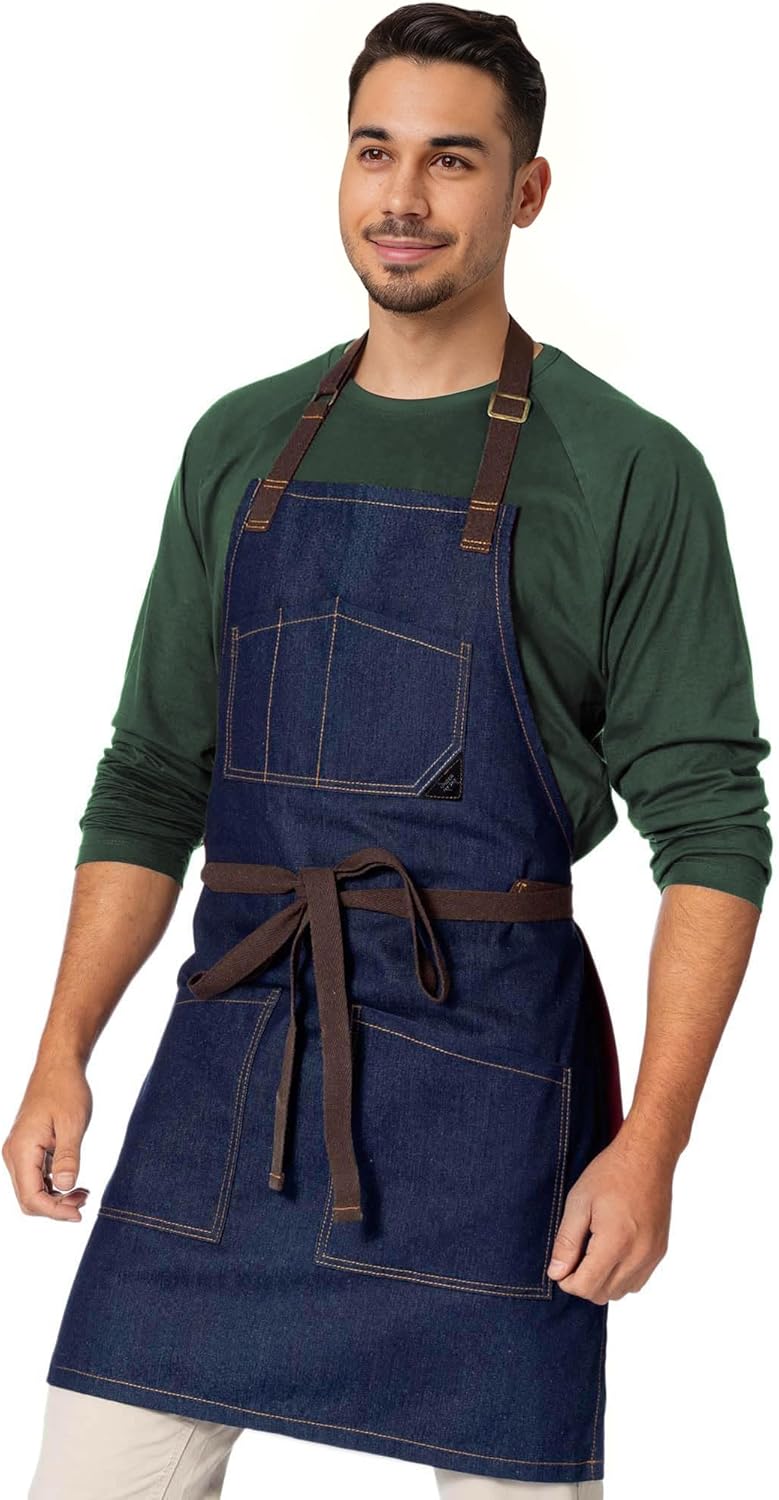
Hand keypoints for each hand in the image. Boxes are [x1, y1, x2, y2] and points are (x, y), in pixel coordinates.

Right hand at [2, 1060, 92, 1220]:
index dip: (54, 1212)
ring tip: (83, 1194)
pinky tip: (74, 1183)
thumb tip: (64, 1187)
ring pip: (31, 1190)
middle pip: (28, 1199)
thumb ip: (68, 1157)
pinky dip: (52, 1186)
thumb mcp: (72, 1124)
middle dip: (55, 1208)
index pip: (31, 1197)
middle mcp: (14, 1154)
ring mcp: (19, 1151)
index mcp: (22, 1150)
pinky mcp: (27, 1148)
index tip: (79, 1214)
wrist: (58, 1066)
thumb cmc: (66, 1090)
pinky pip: (35, 1177)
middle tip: (84, 1203)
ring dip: (55, 1199)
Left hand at [546, 1129, 672, 1302]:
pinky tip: (612, 1250)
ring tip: (593, 1249)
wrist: (648, 1156)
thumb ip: (567, 1242)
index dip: (566, 1280)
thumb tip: (556, 1273)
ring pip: (621, 1292)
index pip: (586, 1287)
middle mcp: (639, 1255)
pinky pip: (637, 1281)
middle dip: (583, 1281)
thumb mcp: (578, 1202)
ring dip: (602, 1281)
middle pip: (602, 1294)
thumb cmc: (611, 1174)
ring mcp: (652, 1256)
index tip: (561, 1263)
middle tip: (575, 1253)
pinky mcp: (660, 1251)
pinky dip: (621, 1275)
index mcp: (616, 1243)